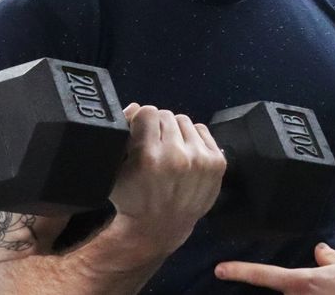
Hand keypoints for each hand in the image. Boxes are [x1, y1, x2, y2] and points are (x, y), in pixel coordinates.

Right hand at [108, 103, 226, 253]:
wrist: (161, 227)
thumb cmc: (134, 198)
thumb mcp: (117, 170)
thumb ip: (124, 135)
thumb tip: (135, 107)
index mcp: (149, 156)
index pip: (147, 112)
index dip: (140, 120)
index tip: (139, 131)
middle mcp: (177, 156)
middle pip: (166, 115)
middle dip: (157, 127)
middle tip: (154, 144)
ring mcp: (200, 159)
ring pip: (184, 121)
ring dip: (175, 131)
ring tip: (170, 150)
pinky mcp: (217, 162)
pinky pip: (202, 130)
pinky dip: (192, 138)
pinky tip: (185, 154)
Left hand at [215, 243, 334, 293]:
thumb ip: (329, 257)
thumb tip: (319, 251)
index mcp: (304, 282)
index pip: (265, 275)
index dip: (240, 272)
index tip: (221, 269)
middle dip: (281, 290)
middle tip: (284, 282)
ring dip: (300, 293)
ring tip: (322, 286)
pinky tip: (324, 293)